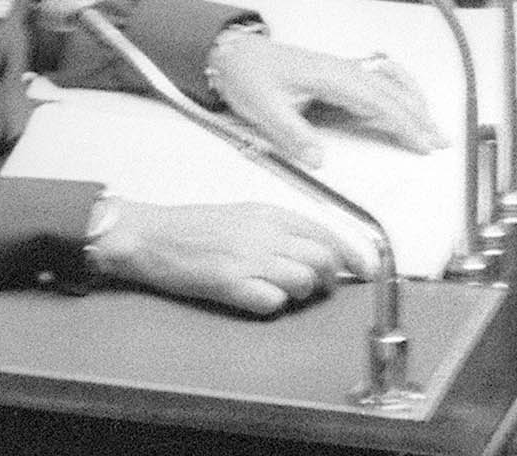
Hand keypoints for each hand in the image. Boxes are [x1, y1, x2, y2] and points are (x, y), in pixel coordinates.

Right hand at [89, 199, 365, 315]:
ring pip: (304, 281)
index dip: (351, 255)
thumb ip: (279, 228)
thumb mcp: (243, 215)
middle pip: (322, 258)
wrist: (152, 235)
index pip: (326, 233)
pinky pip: (273, 301)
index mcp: (269, 213)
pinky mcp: (231, 283)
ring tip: (282, 291)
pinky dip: (273, 304)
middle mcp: (264, 232)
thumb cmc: (194, 227)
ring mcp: (248, 258)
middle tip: (319, 286)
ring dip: (301, 293)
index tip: (364, 270)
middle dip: (329, 278)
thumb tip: (314, 247)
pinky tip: (258, 298)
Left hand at [210, 40, 446, 167]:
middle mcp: (341, 69)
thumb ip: (292, 134)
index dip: (403, 122)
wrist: (232, 53)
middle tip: (441, 141)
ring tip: (432, 125)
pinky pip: (376, 80)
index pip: (376, 100)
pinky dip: (397, 91)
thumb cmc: (248, 78)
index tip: (422, 142)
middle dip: (418, 116)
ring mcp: (340, 69)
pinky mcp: (336, 74)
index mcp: (329, 77)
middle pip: (390, 92)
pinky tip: (406, 101)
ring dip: (412, 102)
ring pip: (387, 83)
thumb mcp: (263, 109)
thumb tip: (320, 160)